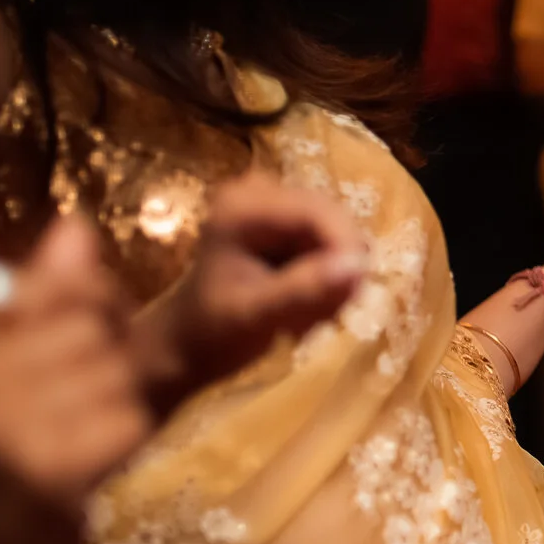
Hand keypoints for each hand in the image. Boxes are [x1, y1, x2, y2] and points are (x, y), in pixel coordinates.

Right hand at [0, 218, 142, 505]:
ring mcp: (4, 427)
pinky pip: (124, 422)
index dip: (90, 303)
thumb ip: (27, 299)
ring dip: (110, 406)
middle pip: (91, 331)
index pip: (50, 287)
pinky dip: (116, 442)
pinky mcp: (46, 475)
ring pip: (116, 376)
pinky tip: (83, 466)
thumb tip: (77, 226)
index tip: (91, 330)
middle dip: (102, 361)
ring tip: (71, 436)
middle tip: (74, 403)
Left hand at [132, 174, 364, 415]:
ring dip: (334, 281)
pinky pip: (332, 249)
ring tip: (307, 318)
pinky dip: (328, 282)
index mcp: (243, 209)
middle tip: (324, 316)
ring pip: (338, 237)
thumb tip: (359, 268)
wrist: (185, 346)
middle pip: (333, 221)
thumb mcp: (255, 316)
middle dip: (338, 269)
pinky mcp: (289, 228)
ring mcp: (277, 211)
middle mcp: (261, 196)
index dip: (346, 247)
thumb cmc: (209, 333)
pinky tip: (306, 307)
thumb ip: (304, 291)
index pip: (317, 212)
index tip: (355, 293)